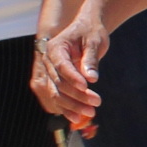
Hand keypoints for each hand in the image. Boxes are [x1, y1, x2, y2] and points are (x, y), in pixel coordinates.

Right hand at [43, 10, 110, 131]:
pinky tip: (78, 117)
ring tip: (91, 112)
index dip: (73, 78)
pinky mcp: (57, 80)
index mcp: (56, 48)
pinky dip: (68, 107)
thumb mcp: (95, 41)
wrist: (87, 29)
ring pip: (58, 93)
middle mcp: (49, 61)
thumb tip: (91, 78)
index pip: (62, 66)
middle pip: (59, 83)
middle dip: (77, 95)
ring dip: (73, 105)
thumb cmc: (91, 32)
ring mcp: (52, 72)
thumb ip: (91, 59)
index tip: (86, 87)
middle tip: (97, 102)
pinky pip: (59, 96)